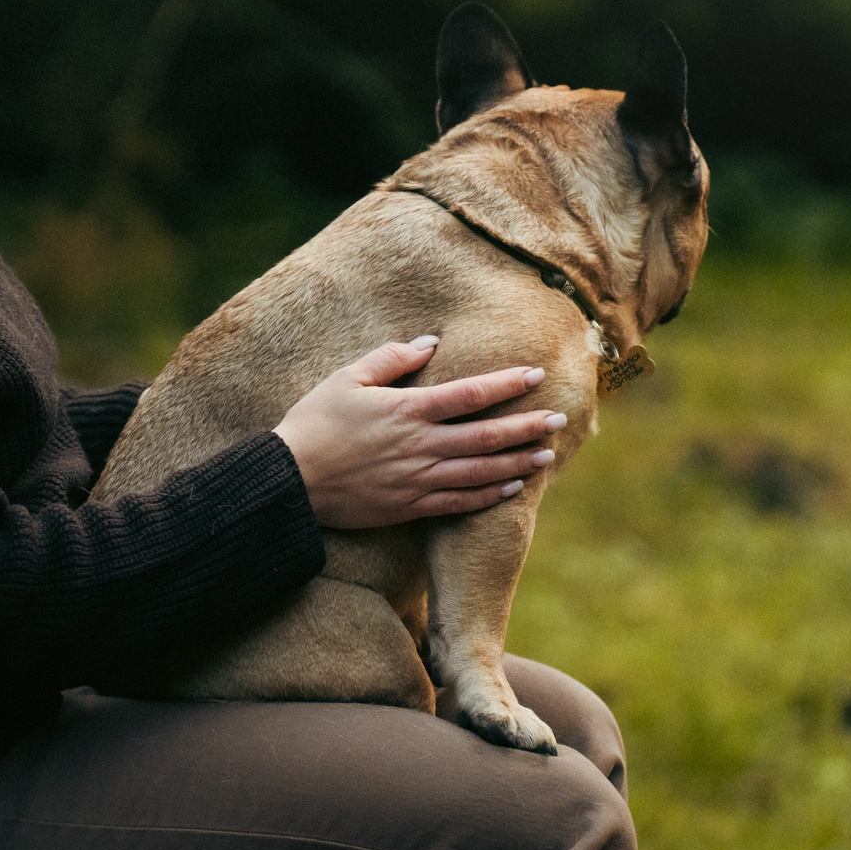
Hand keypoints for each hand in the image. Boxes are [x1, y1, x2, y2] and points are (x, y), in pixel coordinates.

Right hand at [273, 336, 567, 529]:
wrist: (291, 480)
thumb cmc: (314, 423)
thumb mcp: (347, 379)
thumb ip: (391, 359)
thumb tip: (430, 342)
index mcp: (408, 410)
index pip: (470, 394)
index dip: (506, 384)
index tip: (535, 375)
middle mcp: (421, 445)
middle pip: (487, 435)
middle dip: (527, 426)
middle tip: (559, 418)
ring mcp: (418, 479)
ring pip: (481, 471)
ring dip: (518, 462)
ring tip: (547, 454)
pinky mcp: (410, 506)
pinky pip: (460, 503)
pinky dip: (489, 496)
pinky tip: (511, 488)